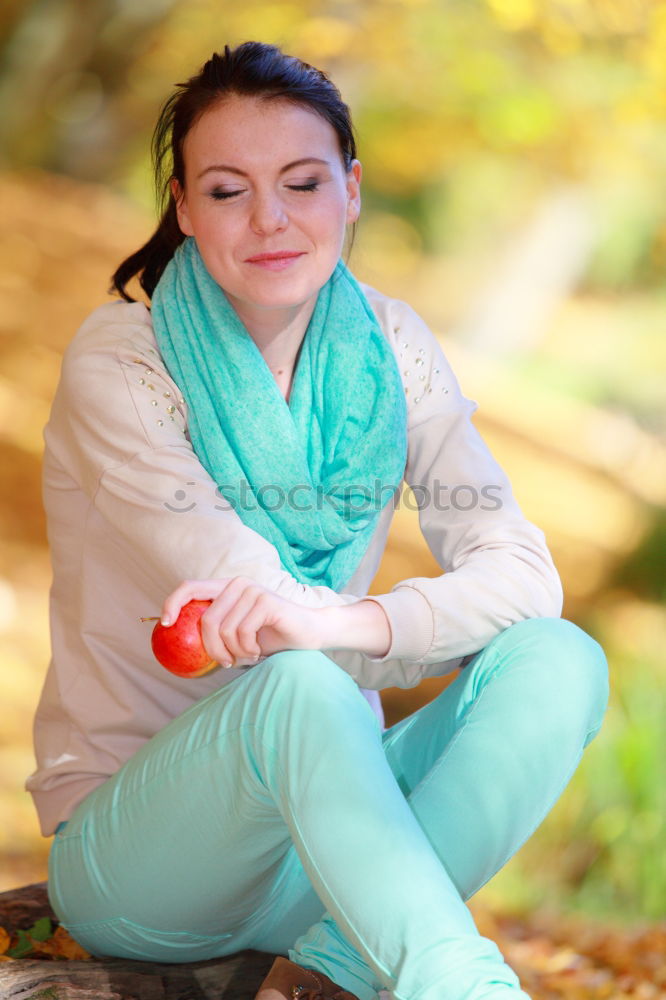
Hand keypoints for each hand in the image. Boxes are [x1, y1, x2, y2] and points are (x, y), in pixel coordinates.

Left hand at [160, 577, 324, 666]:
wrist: (309, 634)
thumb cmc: (271, 637)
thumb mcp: (238, 633)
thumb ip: (216, 630)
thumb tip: (178, 640)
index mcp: (227, 588)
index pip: (190, 587)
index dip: (172, 603)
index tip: (164, 624)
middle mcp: (238, 584)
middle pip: (206, 619)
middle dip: (213, 649)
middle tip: (226, 664)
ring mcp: (253, 591)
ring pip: (224, 630)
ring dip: (234, 652)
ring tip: (248, 656)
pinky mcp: (266, 602)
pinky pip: (243, 632)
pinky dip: (248, 649)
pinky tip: (258, 651)